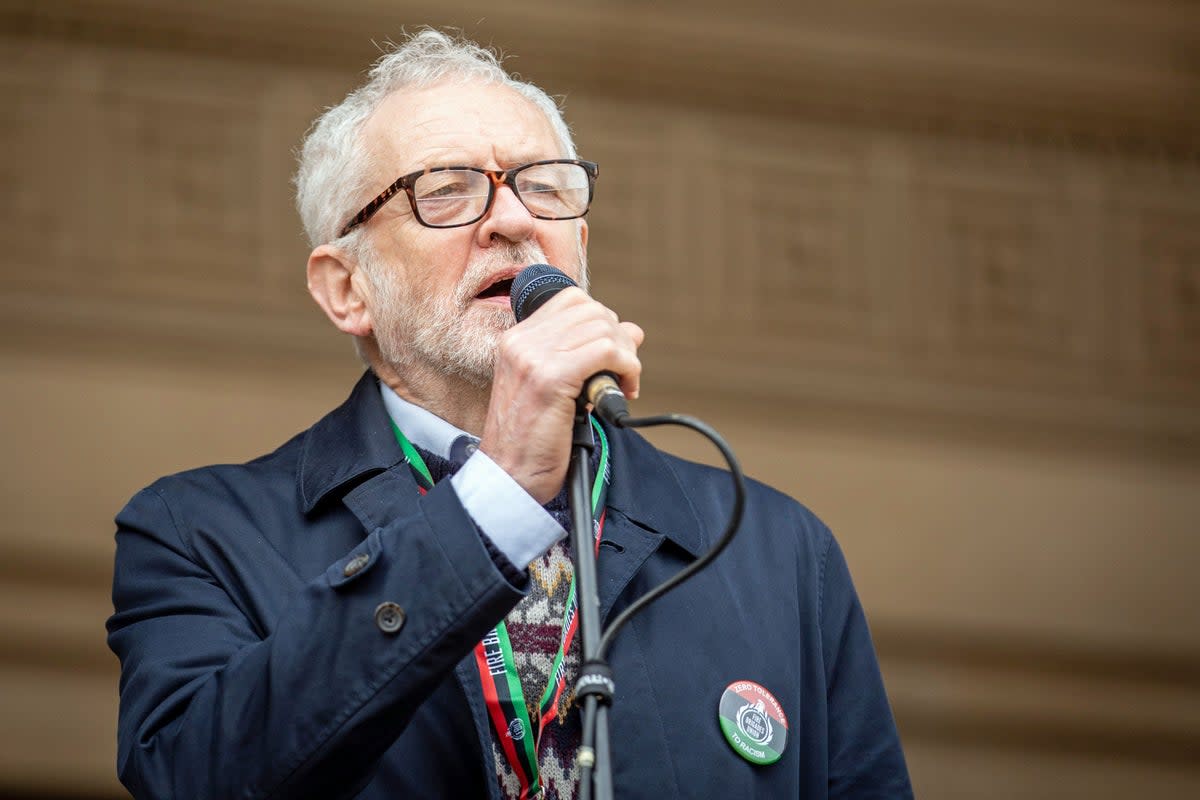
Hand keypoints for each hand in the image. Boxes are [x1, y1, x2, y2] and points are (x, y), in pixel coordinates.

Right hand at [480, 288, 642, 503]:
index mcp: (517, 340)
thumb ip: (586, 354)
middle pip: (592, 310)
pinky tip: (624, 391)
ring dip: (626, 357)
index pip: (571, 300)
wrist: (509, 476)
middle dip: (619, 339)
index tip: (610, 355)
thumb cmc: (531, 440)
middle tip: (622, 374)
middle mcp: (522, 342)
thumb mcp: (556, 388)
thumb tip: (632, 330)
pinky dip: (626, 368)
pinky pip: (606, 351)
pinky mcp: (552, 378)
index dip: (601, 322)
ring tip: (622, 386)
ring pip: (603, 328)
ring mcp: (534, 358)